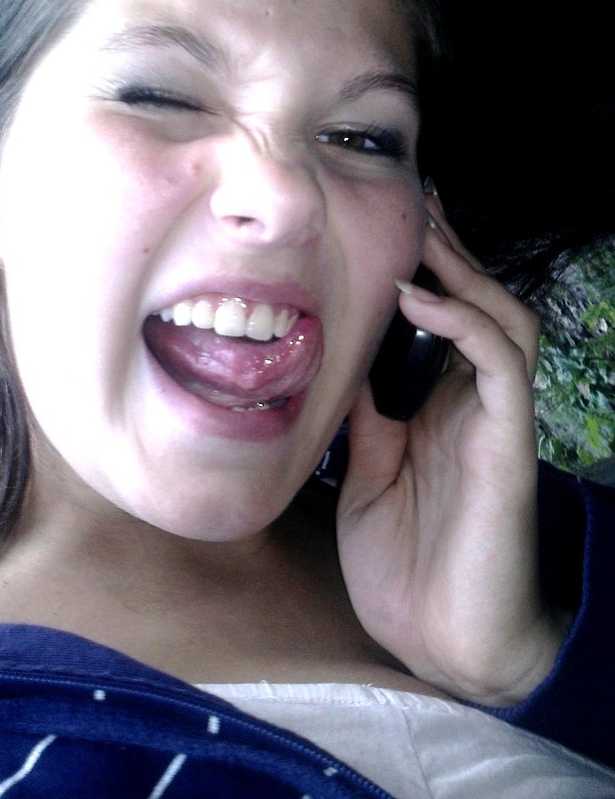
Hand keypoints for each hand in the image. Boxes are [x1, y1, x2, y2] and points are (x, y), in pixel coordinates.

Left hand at [336, 199, 568, 705]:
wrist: (446, 642)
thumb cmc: (405, 565)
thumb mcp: (366, 476)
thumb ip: (365, 417)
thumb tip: (337, 362)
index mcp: (438, 408)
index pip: (440, 322)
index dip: (423, 272)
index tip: (387, 227)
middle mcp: (472, 403)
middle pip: (477, 305)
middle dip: (450, 252)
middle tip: (416, 202)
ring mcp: (494, 418)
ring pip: (503, 320)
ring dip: (465, 273)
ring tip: (423, 233)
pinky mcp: (508, 441)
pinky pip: (500, 362)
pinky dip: (464, 322)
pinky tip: (421, 298)